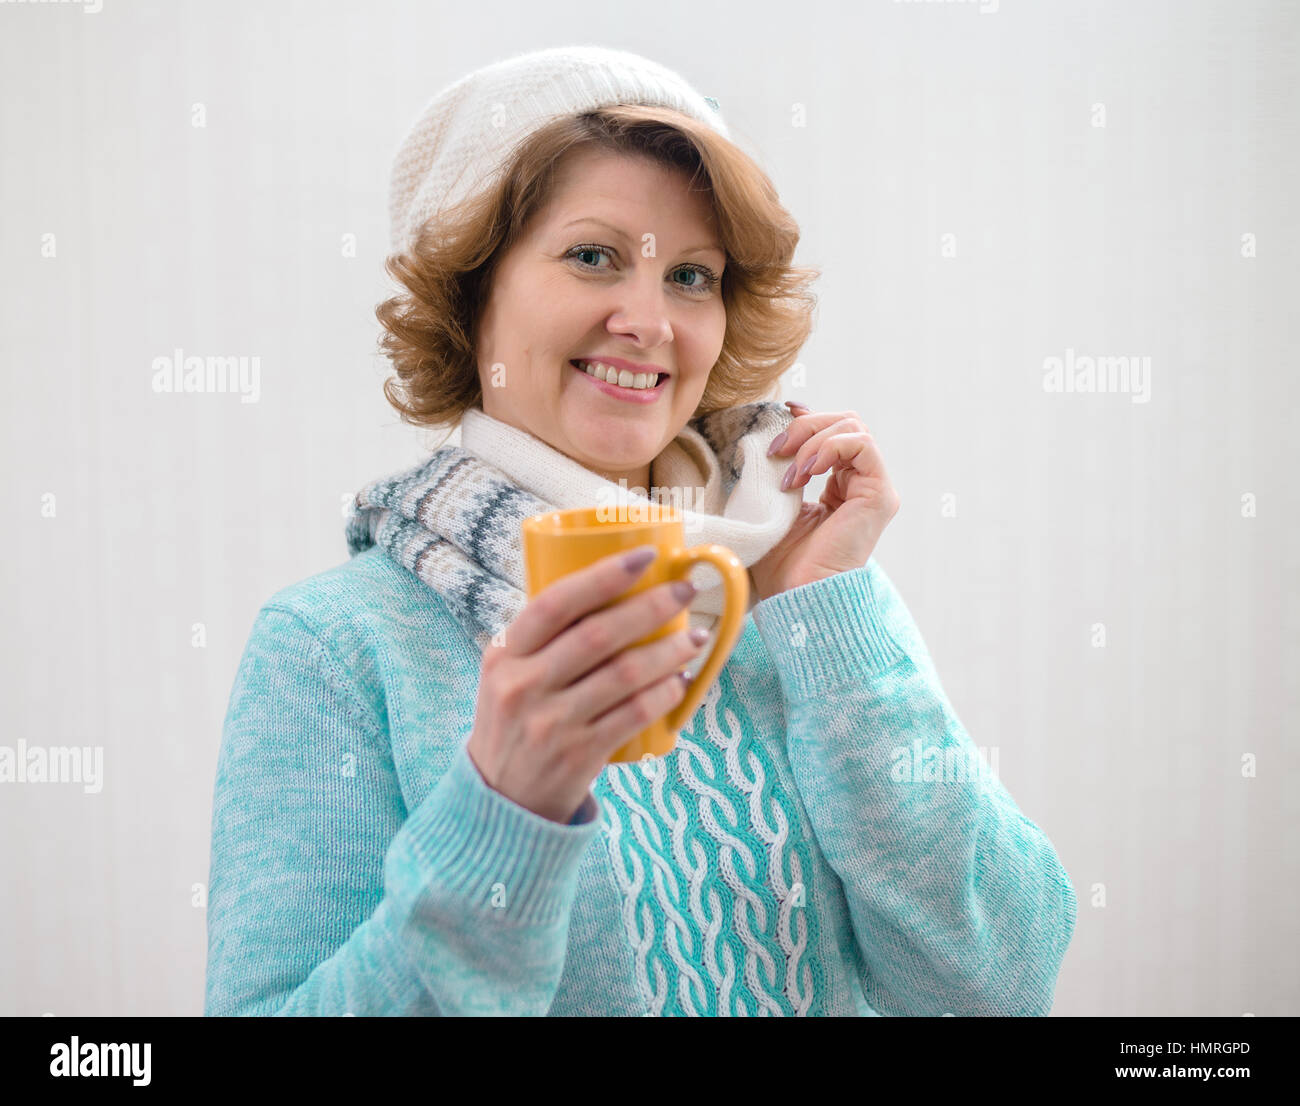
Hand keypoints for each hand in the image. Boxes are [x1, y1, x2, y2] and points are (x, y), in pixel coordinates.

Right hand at [467, 547, 708, 823]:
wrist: (501, 799)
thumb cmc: (516, 720)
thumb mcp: (507, 674)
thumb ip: (543, 638)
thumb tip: (612, 586)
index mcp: (505, 653)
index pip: (555, 603)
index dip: (603, 575)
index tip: (645, 556)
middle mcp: (523, 685)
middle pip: (598, 634)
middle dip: (652, 606)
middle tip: (687, 591)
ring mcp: (551, 723)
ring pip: (624, 674)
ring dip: (669, 651)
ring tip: (695, 637)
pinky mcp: (578, 755)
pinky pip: (634, 715)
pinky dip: (663, 694)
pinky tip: (681, 682)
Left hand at [750, 400, 900, 599]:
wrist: (798, 596)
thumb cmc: (782, 562)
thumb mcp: (775, 502)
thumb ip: (780, 467)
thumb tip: (777, 425)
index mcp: (840, 486)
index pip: (832, 432)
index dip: (807, 419)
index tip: (779, 418)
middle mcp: (862, 484)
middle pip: (844, 422)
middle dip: (806, 426)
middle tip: (776, 448)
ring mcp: (875, 489)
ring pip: (853, 427)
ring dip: (813, 439)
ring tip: (790, 470)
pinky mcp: (880, 496)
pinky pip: (862, 445)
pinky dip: (830, 447)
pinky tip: (806, 471)